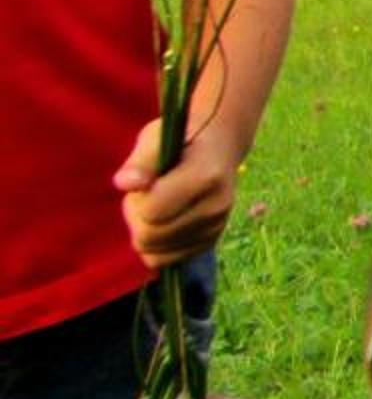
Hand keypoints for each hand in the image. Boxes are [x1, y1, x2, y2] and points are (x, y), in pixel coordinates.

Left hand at [112, 120, 243, 266]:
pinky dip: (157, 246)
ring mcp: (217, 226)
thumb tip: (125, 183)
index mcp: (206, 176)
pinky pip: (167, 260)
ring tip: (155, 208)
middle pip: (151, 237)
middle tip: (144, 195)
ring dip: (145, 233)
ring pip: (156, 254)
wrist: (219, 146)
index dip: (136, 200)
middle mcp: (217, 206)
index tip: (143, 182)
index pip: (153, 212)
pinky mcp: (212, 240)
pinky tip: (163, 222)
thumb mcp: (156, 139)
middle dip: (136, 218)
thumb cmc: (181, 140)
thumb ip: (140, 162)